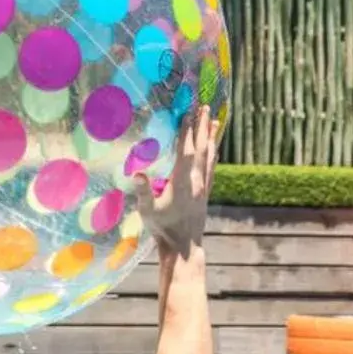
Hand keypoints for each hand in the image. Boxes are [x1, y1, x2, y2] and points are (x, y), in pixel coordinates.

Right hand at [135, 106, 217, 253]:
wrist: (184, 247)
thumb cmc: (163, 229)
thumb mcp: (148, 211)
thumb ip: (143, 191)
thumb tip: (137, 172)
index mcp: (182, 181)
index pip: (185, 150)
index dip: (187, 130)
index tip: (188, 112)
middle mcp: (196, 180)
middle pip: (201, 148)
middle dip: (203, 126)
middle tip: (206, 107)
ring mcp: (203, 186)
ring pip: (210, 156)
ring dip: (211, 137)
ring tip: (215, 121)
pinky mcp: (205, 193)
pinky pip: (211, 167)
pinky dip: (213, 154)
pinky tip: (214, 149)